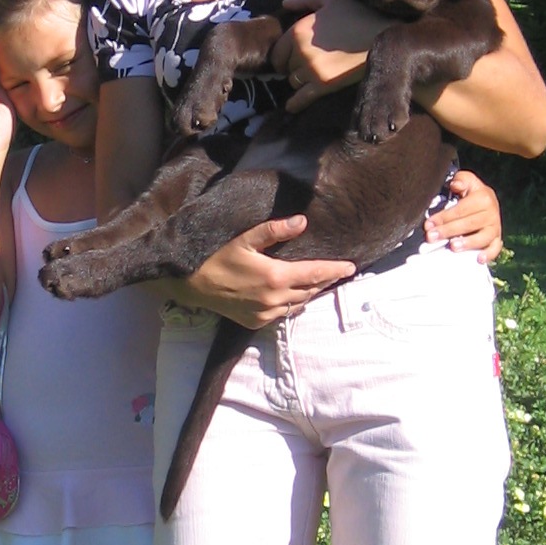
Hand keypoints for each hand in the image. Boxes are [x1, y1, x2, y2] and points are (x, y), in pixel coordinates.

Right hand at [174, 215, 355, 328]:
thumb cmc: (218, 257)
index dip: (336, 270)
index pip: (316, 273)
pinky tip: (293, 294)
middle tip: (337, 271)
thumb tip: (302, 222)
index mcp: (275, 276)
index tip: (352, 267)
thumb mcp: (245, 239)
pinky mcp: (258, 322)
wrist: (193, 286)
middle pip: (311, 289)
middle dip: (325, 280)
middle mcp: (275, 298)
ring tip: (318, 281)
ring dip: (310, 292)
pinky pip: (285, 313)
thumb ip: (274, 230)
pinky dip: (293, 303)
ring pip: (299, 303)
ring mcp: (267, 313)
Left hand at [274, 0, 386, 110]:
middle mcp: (301, 51)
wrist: (383, 36)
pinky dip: (294, 103)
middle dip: (292, 67)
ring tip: (309, 78)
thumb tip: (285, 4)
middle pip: (286, 67)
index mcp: (298, 31)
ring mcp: (312, 70)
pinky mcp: (324, 85)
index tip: (290, 57)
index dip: (283, 55)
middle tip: (303, 66)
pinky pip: (300, 99)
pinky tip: (291, 106)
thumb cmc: (358, 14)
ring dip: (299, 81)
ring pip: (294, 81)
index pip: (278, 51)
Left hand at [426, 169, 502, 262]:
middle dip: (448, 231)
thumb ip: (460, 180)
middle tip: (431, 237)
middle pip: (469, 224)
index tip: (428, 224)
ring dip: (468, 243)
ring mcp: (495, 227)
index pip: (460, 210)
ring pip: (483, 237)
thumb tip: (455, 185)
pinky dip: (488, 254)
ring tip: (453, 246)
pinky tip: (478, 259)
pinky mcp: (497, 239)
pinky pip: (495, 248)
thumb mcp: (466, 180)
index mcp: (483, 197)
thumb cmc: (471, 192)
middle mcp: (492, 213)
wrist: (487, 201)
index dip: (443, 217)